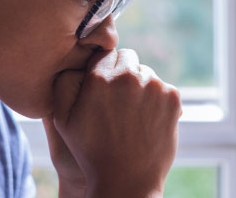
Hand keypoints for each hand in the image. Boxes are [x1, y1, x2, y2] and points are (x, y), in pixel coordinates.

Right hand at [51, 49, 181, 197]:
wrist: (126, 181)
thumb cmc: (90, 151)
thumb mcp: (62, 117)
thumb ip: (65, 81)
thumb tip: (80, 62)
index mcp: (100, 77)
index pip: (104, 54)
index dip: (101, 70)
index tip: (102, 89)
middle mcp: (129, 76)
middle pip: (127, 58)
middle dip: (122, 72)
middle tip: (117, 100)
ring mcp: (154, 86)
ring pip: (146, 73)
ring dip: (140, 85)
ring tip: (131, 114)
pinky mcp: (172, 98)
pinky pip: (163, 87)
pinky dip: (157, 99)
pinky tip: (146, 119)